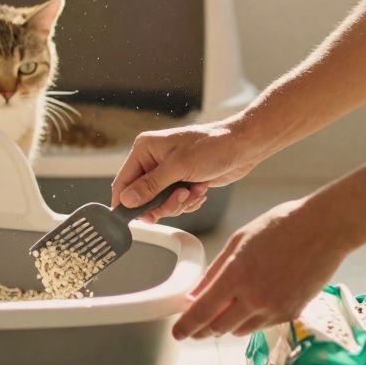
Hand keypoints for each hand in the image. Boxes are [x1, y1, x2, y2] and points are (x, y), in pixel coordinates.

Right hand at [111, 120, 261, 221]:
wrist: (242, 147)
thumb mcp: (179, 167)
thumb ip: (151, 185)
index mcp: (145, 149)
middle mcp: (153, 160)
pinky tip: (200, 190)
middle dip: (163, 203)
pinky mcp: (181, 181)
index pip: (123, 181)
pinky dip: (189, 202)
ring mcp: (168, 172)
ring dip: (179, 203)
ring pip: (161, 203)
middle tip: (180, 198)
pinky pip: (176, 203)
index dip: (127, 203)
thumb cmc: (212, 146)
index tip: (137, 218)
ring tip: (194, 191)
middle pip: (142, 197)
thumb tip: (126, 200)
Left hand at [171, 198, 353, 339]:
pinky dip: (252, 319)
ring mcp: (274, 309)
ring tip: (225, 311)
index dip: (186, 326)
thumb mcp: (239, 241)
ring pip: (240, 330)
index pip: (202, 312)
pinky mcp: (291, 313)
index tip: (178, 332)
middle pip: (218, 328)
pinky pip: (262, 325)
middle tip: (196, 326)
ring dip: (227, 324)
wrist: (325, 229)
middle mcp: (254, 297)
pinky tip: (253, 304)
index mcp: (236, 275)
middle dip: (203, 329)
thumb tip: (195, 294)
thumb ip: (215, 271)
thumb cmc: (281, 226)